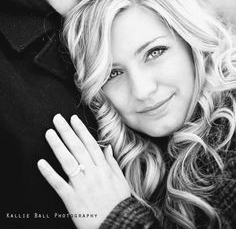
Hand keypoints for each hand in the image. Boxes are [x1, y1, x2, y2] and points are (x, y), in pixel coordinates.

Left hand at [37, 114, 130, 228]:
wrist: (117, 225)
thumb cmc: (119, 203)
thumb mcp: (121, 180)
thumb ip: (112, 163)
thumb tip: (107, 147)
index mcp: (104, 169)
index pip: (90, 144)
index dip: (81, 130)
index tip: (73, 119)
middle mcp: (92, 174)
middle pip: (77, 148)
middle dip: (67, 131)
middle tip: (57, 118)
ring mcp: (81, 186)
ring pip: (67, 162)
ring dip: (57, 146)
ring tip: (49, 133)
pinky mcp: (72, 199)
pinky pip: (59, 184)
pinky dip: (49, 173)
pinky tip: (41, 162)